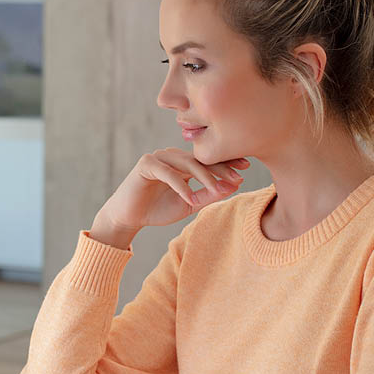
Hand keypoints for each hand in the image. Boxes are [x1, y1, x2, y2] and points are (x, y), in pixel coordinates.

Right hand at [95, 149, 250, 234]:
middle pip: (200, 159)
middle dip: (219, 168)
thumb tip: (233, 186)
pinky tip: (190, 198)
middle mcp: (171, 156)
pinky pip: (167, 173)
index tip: (245, 169)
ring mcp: (158, 157)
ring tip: (217, 190)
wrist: (129, 218)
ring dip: (203, 177)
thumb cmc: (157, 210)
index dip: (226, 163)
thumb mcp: (189, 204)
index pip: (207, 160)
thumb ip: (208, 195)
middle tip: (236, 177)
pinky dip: (180, 185)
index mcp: (182, 163)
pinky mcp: (145, 164)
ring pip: (186, 163)